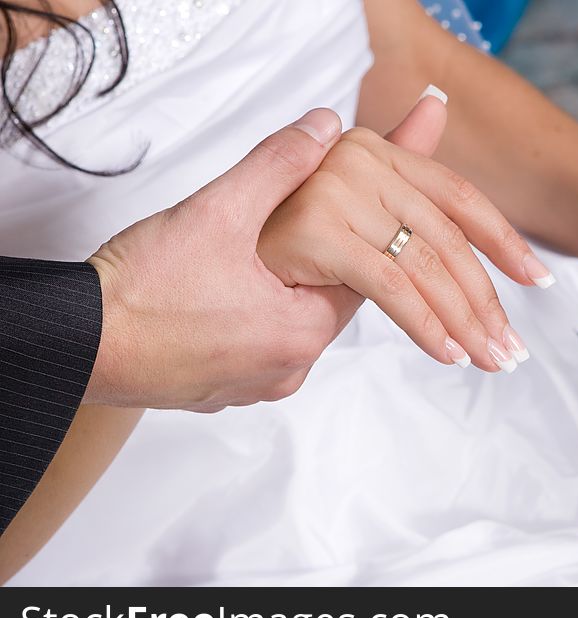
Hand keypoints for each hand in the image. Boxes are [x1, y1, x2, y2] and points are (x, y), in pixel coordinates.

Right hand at [84, 109, 358, 410]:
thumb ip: (280, 164)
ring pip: (288, 327)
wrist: (79, 346)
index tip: (341, 213)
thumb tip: (324, 127)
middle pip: (325, 305)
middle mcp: (286, 370)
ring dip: (281, 293)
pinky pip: (256, 349)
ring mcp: (253, 385)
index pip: (360, 281)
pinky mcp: (222, 391)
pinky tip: (226, 293)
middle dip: (315, 265)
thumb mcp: (219, 211)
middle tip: (297, 229)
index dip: (352, 239)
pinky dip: (252, 320)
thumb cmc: (143, 291)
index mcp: (301, 334)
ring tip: (256, 259)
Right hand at [259, 89, 554, 372]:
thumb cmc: (261, 254)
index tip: (537, 277)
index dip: (503, 239)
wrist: (187, 284)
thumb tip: (436, 106)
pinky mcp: (316, 231)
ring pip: (423, 265)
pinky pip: (390, 285)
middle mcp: (356, 159)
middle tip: (512, 348)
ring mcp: (335, 190)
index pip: (456, 198)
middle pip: (445, 239)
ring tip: (489, 358)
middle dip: (484, 301)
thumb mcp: (339, 217)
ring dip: (462, 321)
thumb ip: (398, 175)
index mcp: (369, 152)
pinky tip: (448, 353)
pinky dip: (425, 324)